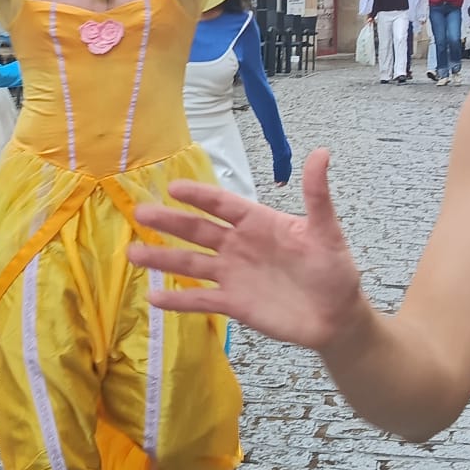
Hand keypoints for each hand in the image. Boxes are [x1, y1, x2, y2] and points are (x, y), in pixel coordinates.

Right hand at [129, 150, 362, 351]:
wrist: (337, 317)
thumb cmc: (334, 270)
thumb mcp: (328, 232)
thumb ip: (317, 196)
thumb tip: (321, 152)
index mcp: (259, 223)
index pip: (224, 205)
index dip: (200, 196)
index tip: (173, 186)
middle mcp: (239, 245)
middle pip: (198, 231)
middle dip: (169, 222)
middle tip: (140, 212)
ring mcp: (233, 275)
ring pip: (191, 264)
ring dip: (162, 259)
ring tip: (133, 253)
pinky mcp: (234, 304)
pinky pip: (201, 299)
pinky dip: (177, 300)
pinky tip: (153, 298)